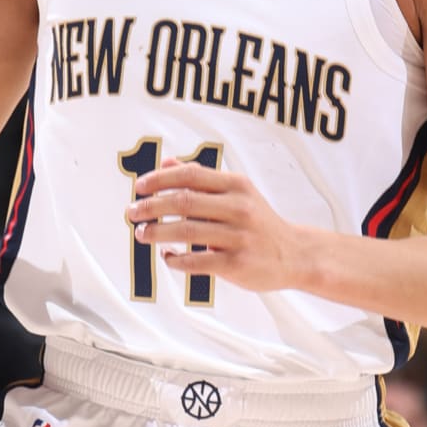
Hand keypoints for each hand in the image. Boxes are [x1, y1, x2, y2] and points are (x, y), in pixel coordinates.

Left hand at [130, 157, 308, 295]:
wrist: (294, 254)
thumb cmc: (259, 222)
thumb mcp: (237, 192)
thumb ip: (202, 178)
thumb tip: (167, 163)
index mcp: (236, 186)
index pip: (190, 175)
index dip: (159, 180)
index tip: (139, 187)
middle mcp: (239, 208)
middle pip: (183, 202)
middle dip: (151, 207)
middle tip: (132, 212)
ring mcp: (238, 237)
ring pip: (186, 232)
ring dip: (157, 233)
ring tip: (142, 234)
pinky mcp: (236, 264)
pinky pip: (196, 261)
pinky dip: (175, 259)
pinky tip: (167, 257)